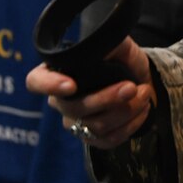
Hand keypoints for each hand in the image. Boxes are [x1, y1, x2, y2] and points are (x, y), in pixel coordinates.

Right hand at [26, 36, 154, 148]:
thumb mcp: (119, 45)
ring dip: (126, 110)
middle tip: (132, 87)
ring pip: (95, 126)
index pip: (36, 81)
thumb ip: (110, 42)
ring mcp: (76, 123)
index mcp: (58, 72)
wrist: (140, 80)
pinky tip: (144, 109)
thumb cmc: (123, 60)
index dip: (49, 85)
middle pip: (74, 108)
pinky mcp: (93, 139)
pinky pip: (108, 139)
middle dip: (107, 99)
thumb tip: (106, 46)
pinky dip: (131, 125)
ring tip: (145, 93)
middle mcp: (61, 101)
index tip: (72, 85)